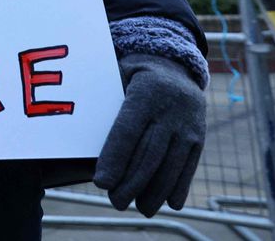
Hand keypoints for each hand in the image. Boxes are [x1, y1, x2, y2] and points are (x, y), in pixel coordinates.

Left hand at [94, 54, 205, 216]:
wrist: (176, 66)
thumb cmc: (131, 73)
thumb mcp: (115, 73)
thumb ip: (102, 98)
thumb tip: (75, 123)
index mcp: (145, 92)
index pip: (127, 131)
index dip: (114, 159)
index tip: (100, 183)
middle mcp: (170, 109)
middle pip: (149, 153)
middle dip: (132, 183)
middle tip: (115, 202)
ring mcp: (188, 124)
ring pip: (171, 163)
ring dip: (156, 191)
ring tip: (142, 208)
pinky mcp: (199, 136)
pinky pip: (190, 164)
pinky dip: (181, 185)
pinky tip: (171, 203)